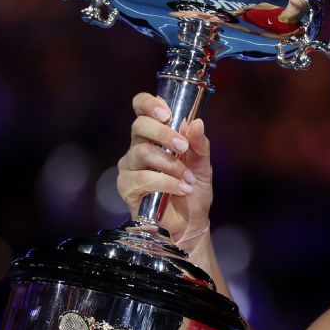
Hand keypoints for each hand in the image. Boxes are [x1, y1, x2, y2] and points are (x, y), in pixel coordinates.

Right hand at [116, 93, 213, 250]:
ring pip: (142, 152)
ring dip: (171, 164)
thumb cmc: (194, 191)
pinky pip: (143, 179)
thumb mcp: (203, 165)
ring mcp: (130, 168)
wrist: (191, 224)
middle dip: (164, 134)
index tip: (167, 113)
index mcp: (154, 136)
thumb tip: (197, 123)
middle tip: (183, 147)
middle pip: (139, 126)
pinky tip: (181, 189)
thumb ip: (199, 144)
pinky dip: (166, 182)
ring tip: (188, 178)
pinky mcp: (127, 188)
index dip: (149, 104)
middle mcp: (137, 148)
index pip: (141, 109)